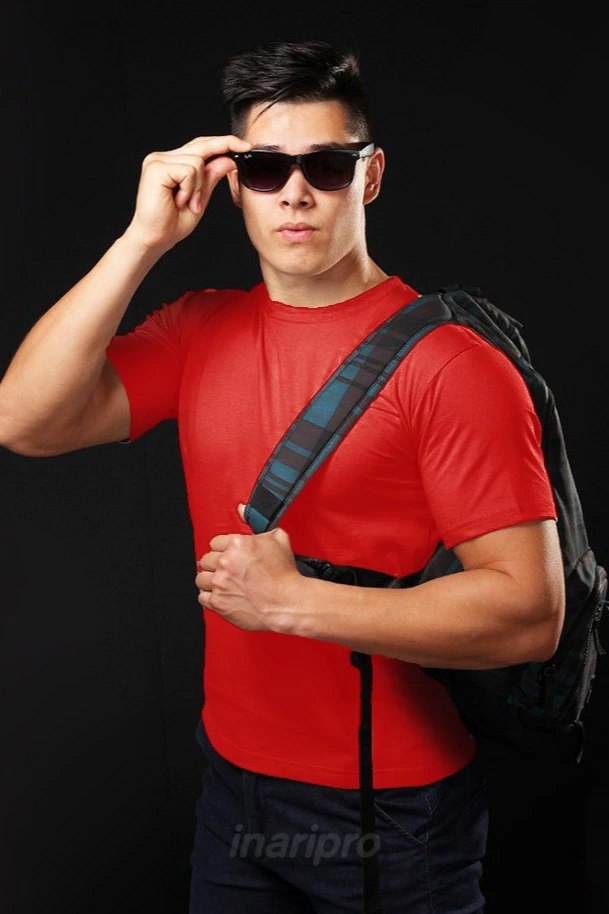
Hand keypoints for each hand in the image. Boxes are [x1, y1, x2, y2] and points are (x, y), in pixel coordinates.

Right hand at [124, 134, 251, 251]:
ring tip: (187, 203)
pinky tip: (179, 201)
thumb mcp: (200, 197)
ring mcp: (157, 161)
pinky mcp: (156, 168)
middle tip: (231, 166)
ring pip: (197, 161)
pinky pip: (188, 170)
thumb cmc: (173, 222)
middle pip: (201, 146)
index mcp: (172, 162)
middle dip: (217, 161)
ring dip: (198, 187)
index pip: (201, 145)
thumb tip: (229, 159)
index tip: (244, 146)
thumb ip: (211, 178)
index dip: (223, 143)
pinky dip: (190, 189)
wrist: (155, 239)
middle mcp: (163, 157)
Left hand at [195, 504, 303, 633]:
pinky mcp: (218, 602)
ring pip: (201, 578)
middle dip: (216, 564)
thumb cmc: (285, 575)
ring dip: (210, 580)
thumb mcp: (278, 538)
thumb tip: (242, 509)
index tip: (228, 555)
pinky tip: (220, 595)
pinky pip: (202, 597)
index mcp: (238, 544)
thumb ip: (257, 521)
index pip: (215, 542)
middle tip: (227, 570)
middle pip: (206, 559)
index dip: (223, 549)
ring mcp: (220, 583)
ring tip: (222, 583)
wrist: (288, 603)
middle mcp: (226, 562)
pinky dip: (210, 597)